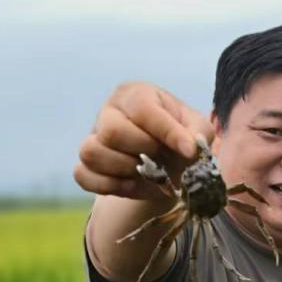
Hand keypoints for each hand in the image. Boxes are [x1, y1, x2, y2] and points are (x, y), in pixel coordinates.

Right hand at [74, 82, 213, 198]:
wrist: (166, 161)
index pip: (143, 109)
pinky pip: (83, 175)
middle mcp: (109, 111)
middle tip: (162, 158)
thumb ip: (198, 134)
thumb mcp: (197, 130)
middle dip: (143, 151)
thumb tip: (189, 148)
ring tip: (147, 173)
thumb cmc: (180, 137)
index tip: (189, 151)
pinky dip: (110, 185)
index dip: (167, 132)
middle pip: (111, 131)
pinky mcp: (86, 164)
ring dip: (125, 170)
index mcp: (136, 95)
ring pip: (91, 152)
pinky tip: (132, 184)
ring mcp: (93, 137)